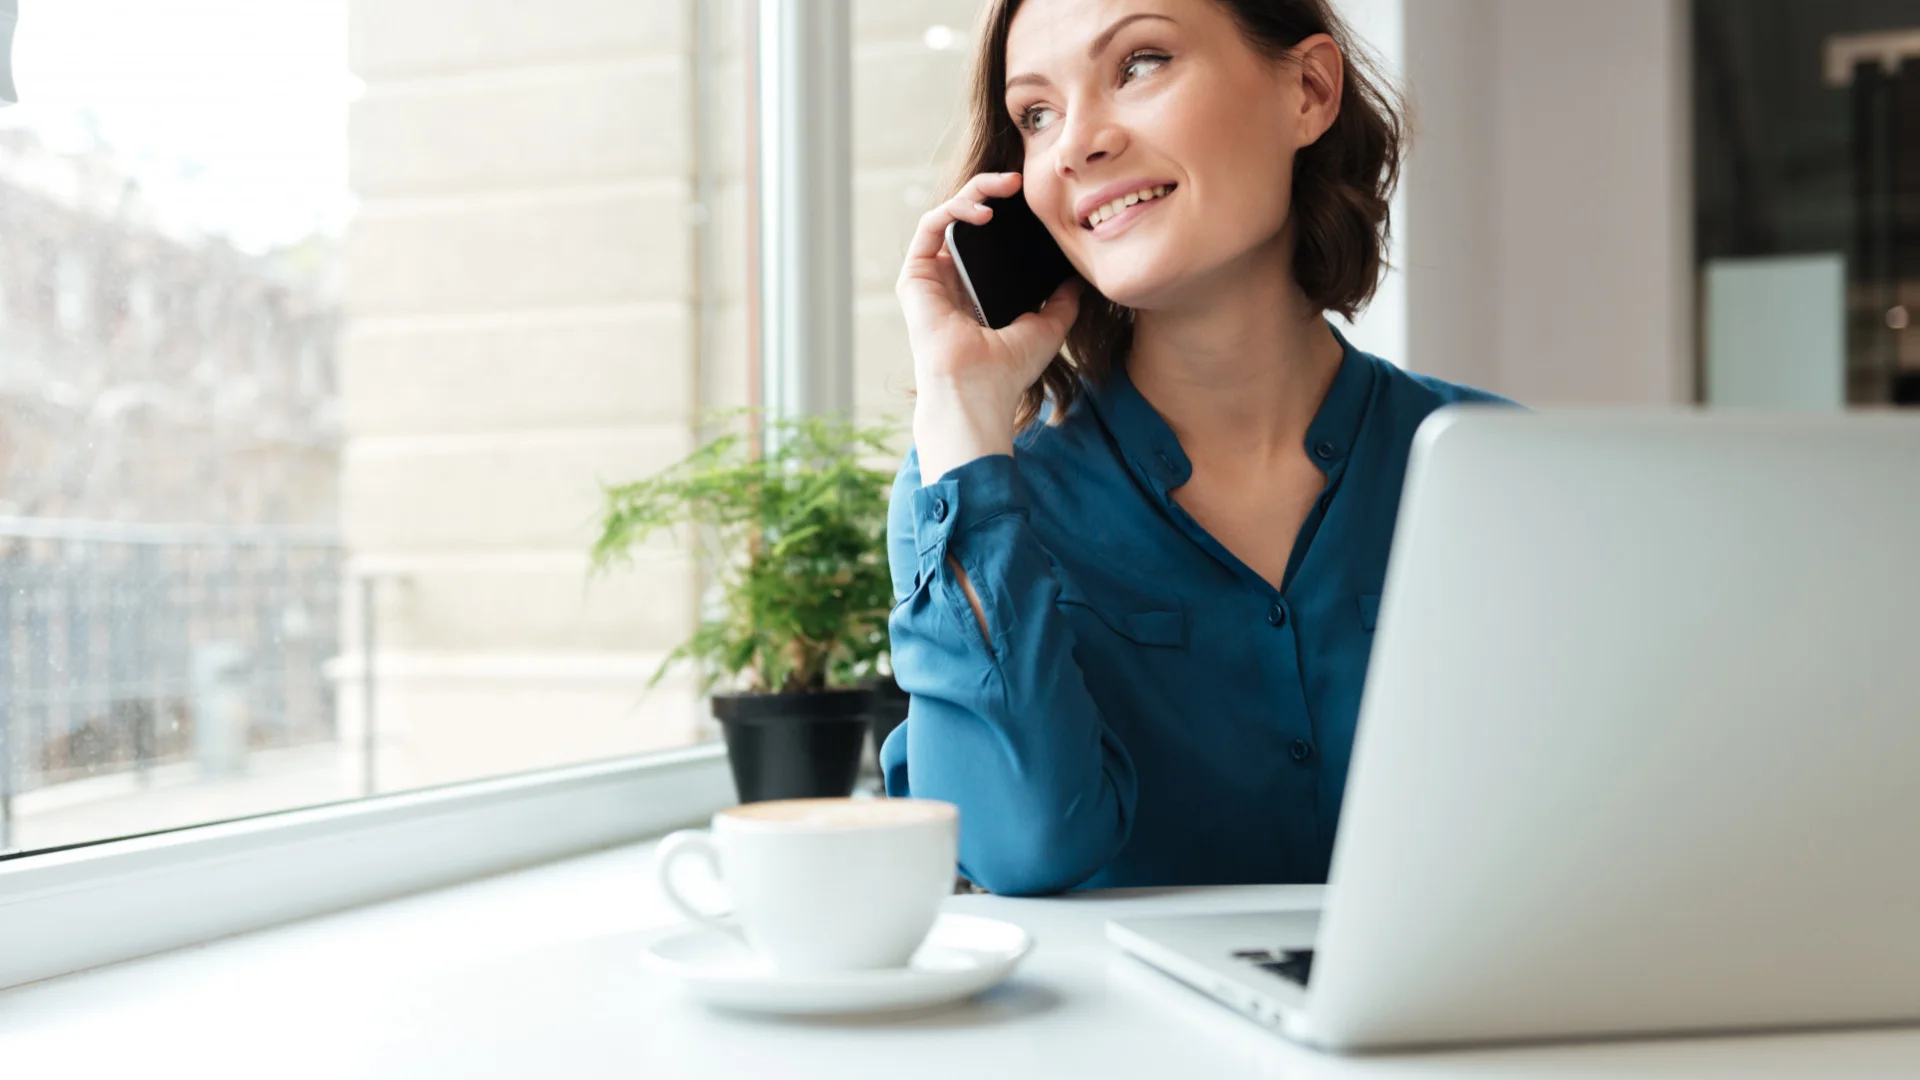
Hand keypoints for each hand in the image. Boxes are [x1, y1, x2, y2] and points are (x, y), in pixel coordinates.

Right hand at [895, 171, 1082, 483]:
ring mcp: (930, 276)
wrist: (978, 389)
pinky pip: (931, 225)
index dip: (1008, 213)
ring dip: (975, 191)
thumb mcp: (1049, 326)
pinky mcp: (914, 275)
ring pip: (948, 215)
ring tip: (1006, 186)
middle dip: (991, 191)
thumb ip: (1063, 300)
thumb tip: (1079, 275)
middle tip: (1020, 181)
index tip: (1036, 200)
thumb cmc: (1007, 369)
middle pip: (967, 219)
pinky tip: (984, 210)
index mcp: (977, 290)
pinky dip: (956, 209)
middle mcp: (950, 279)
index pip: (989, 238)